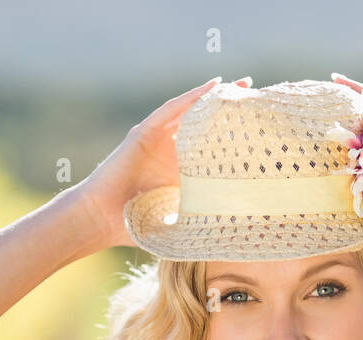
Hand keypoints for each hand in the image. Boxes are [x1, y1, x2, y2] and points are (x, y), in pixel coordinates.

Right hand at [74, 76, 253, 248]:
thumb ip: (201, 218)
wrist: (102, 220)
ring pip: (190, 110)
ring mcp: (157, 138)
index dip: (234, 135)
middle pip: (204, 122)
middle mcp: (170, 149)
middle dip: (229, 108)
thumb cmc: (136, 225)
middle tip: (256, 95)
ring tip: (242, 84)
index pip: (212, 145)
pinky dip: (191, 97)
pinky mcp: (143, 133)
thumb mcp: (180, 219)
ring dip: (215, 96)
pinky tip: (212, 86)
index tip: (260, 128)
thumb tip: (237, 232)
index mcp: (181, 170)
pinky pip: (170, 110)